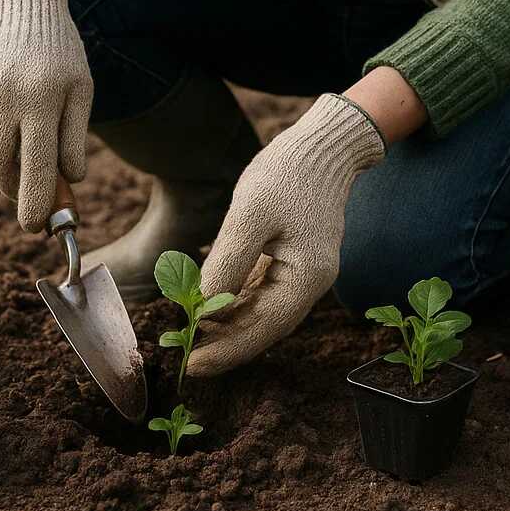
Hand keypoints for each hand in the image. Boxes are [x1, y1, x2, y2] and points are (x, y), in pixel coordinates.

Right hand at [0, 0, 91, 231]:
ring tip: (25, 144)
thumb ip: (74, 138)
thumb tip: (69, 181)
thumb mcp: (81, 89)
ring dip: (5, 162)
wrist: (21, 2)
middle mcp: (4, 97)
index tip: (35, 227)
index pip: (35, 167)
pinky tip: (7, 114)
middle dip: (17, 190)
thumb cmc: (60, 53)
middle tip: (31, 199)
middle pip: (3, 167)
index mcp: (41, 99)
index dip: (34, 203)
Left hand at [187, 94, 385, 376]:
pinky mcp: (291, 261)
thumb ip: (229, 262)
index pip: (264, 328)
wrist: (322, 144)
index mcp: (307, 276)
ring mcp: (302, 273)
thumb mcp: (251, 213)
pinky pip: (262, 293)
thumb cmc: (289, 172)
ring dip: (229, 327)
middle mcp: (310, 283)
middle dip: (226, 344)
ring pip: (262, 313)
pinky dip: (237, 305)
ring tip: (193, 339)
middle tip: (187, 360)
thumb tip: (205, 305)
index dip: (228, 350)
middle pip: (264, 327)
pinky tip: (211, 312)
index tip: (194, 365)